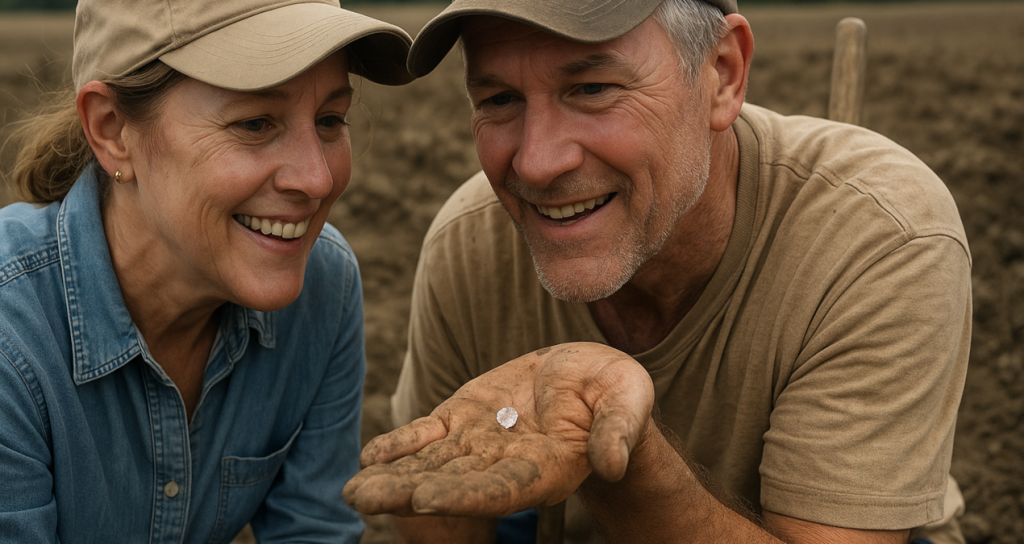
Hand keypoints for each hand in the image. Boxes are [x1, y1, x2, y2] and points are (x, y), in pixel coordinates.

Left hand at [342, 342, 654, 517]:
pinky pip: (428, 435)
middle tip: (365, 501)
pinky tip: (370, 457)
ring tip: (353, 492)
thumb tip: (610, 462)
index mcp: (547, 469)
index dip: (465, 496)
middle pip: (453, 483)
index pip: (502, 488)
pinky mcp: (465, 418)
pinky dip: (400, 444)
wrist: (590, 377)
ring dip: (392, 478)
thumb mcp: (628, 401)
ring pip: (431, 464)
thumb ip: (618, 432)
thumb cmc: (617, 393)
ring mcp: (481, 442)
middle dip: (408, 493)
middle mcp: (506, 464)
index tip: (426, 500)